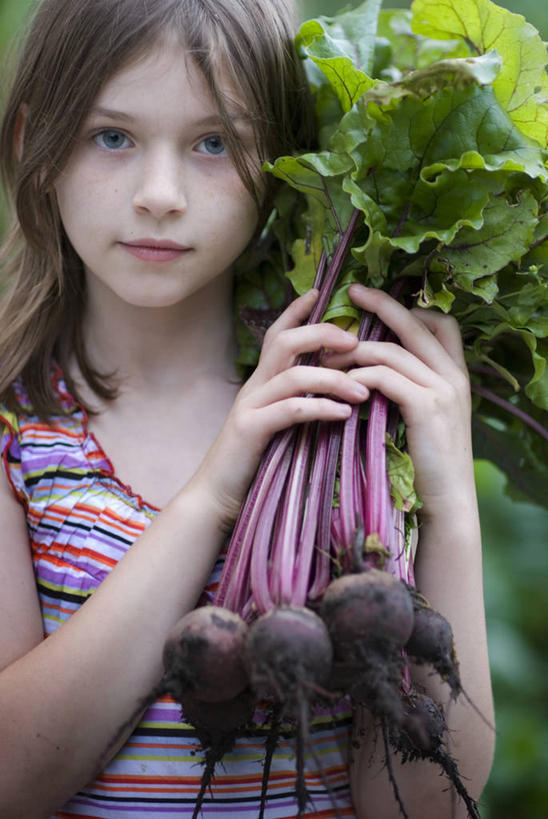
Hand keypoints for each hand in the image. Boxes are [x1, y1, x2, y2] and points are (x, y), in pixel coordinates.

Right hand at [191, 290, 369, 524]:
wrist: (215, 497)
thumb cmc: (252, 464)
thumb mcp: (276, 427)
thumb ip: (296, 405)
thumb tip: (333, 395)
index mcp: (262, 383)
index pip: (278, 335)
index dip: (297, 311)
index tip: (320, 292)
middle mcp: (254, 387)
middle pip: (285, 342)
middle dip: (322, 334)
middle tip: (356, 341)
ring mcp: (249, 407)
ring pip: (293, 375)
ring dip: (333, 379)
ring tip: (363, 390)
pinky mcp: (250, 431)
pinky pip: (289, 410)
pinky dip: (319, 408)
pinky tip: (343, 414)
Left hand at [323, 284, 473, 517]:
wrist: (447, 502)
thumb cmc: (429, 464)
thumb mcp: (426, 419)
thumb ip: (411, 389)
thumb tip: (373, 368)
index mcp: (456, 374)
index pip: (440, 323)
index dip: (409, 309)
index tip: (378, 304)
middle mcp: (454, 375)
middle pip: (415, 324)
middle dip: (381, 304)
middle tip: (351, 293)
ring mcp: (443, 389)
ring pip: (392, 350)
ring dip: (354, 350)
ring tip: (327, 357)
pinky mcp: (426, 407)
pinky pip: (384, 376)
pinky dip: (358, 375)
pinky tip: (341, 383)